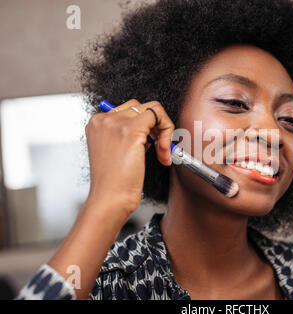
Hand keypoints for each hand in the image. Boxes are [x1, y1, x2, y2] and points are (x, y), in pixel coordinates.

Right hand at [84, 99, 174, 220]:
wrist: (109, 199)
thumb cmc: (114, 182)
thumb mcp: (116, 152)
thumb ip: (128, 135)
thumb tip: (151, 128)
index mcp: (97, 123)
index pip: (128, 111)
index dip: (145, 127)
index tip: (150, 146)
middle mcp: (103, 119)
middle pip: (140, 107)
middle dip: (155, 127)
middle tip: (158, 149)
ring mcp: (115, 122)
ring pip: (153, 108)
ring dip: (163, 130)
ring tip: (161, 153)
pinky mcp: (130, 129)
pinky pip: (158, 116)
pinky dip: (167, 133)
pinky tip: (163, 153)